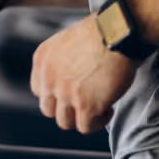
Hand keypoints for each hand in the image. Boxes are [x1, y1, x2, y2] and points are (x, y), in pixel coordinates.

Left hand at [30, 14, 137, 133]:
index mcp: (43, 59)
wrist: (119, 33)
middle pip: (49, 109)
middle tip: (84, 102)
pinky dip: (98, 121)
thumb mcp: (69, 40)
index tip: (69, 93)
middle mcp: (50, 78)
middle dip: (67, 108)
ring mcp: (66, 94)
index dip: (56, 94)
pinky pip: (86, 127)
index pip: (39, 90)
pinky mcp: (86, 106)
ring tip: (98, 106)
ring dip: (82, 117)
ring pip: (65, 122)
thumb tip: (71, 76)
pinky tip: (109, 108)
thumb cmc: (103, 31)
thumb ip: (62, 60)